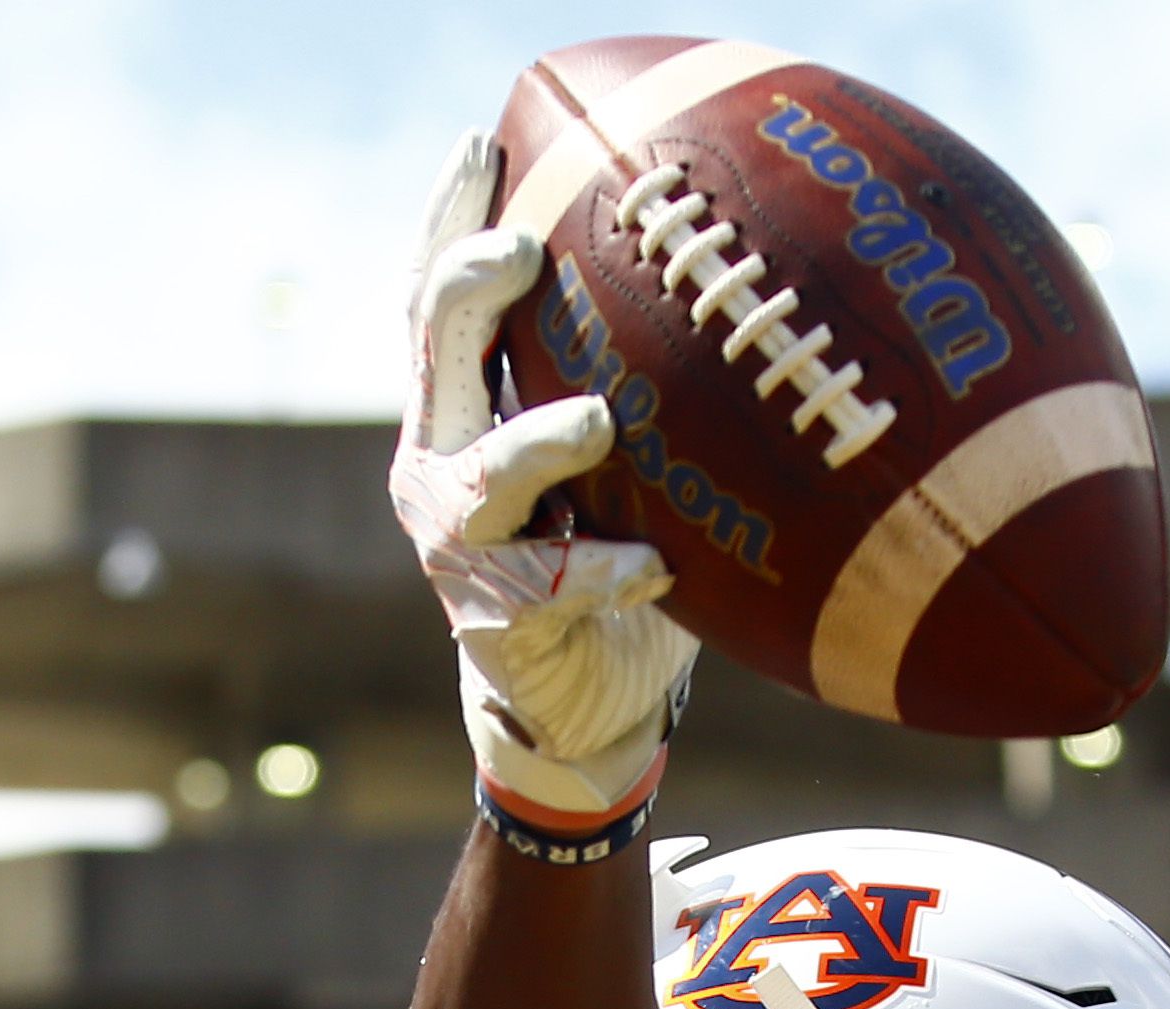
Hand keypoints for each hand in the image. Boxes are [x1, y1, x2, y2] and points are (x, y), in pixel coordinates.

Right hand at [392, 134, 698, 825]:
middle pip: (431, 351)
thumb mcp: (623, 463)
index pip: (438, 299)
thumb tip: (739, 293)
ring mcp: (456, 542)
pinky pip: (554, 585)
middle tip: (524, 247)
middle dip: (470, 290)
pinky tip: (657, 568)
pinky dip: (608, 572)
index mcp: (464, 408)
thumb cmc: (614, 556)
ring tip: (598, 421)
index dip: (450, 220)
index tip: (482, 145)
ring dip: (537, 442)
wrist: (586, 702)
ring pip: (479, 477)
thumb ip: (640, 390)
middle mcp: (441, 461)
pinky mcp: (493, 615)